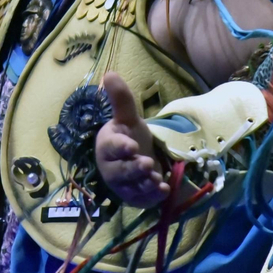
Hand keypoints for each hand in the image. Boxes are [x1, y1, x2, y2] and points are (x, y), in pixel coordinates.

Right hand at [95, 71, 170, 208]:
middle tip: (147, 163)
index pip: (110, 148)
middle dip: (133, 169)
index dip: (120, 148)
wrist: (135, 159)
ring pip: (132, 187)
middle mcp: (112, 168)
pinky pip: (143, 200)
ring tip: (157, 178)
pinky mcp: (136, 198)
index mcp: (107, 147)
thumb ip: (121, 99)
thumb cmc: (129, 136)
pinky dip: (153, 197)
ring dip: (144, 184)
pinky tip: (164, 190)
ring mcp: (123, 186)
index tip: (131, 145)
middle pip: (120, 172)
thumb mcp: (128, 118)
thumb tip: (109, 73)